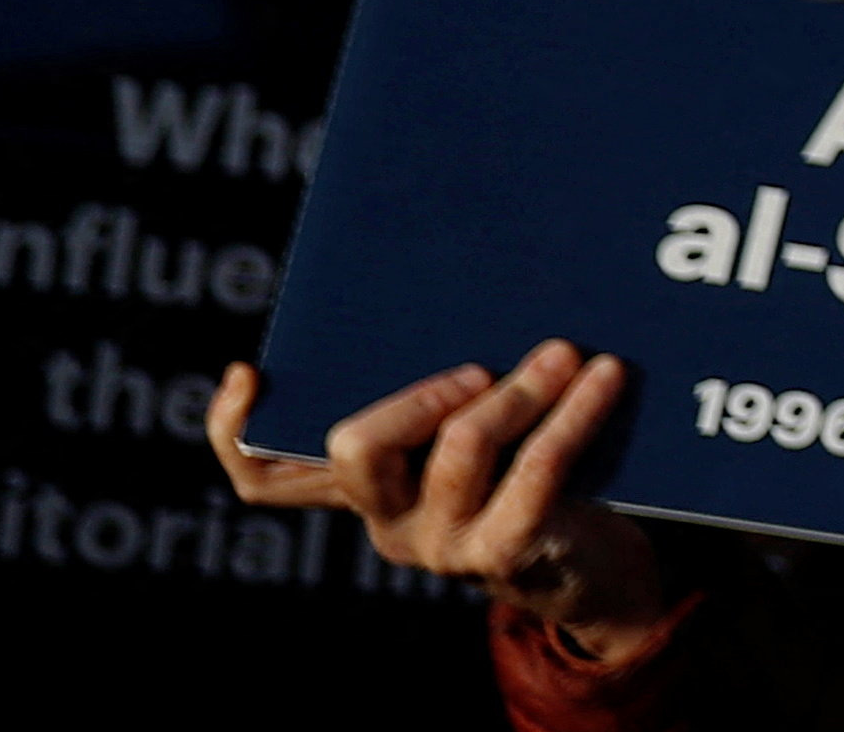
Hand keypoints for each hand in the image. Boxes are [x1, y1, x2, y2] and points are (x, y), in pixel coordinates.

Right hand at [210, 345, 672, 662]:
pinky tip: (606, 378)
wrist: (592, 568)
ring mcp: (441, 542)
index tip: (250, 372)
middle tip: (477, 365)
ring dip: (520, 390)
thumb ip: (448, 380)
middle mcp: (387, 517)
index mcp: (365, 483)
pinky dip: (573, 418)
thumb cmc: (528, 467)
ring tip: (566, 352)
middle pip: (353, 453)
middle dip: (414, 396)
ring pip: (459, 450)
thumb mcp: (474, 426)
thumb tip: (458, 275)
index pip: (265, 476)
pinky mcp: (505, 551)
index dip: (237, 433)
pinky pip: (535, 476)